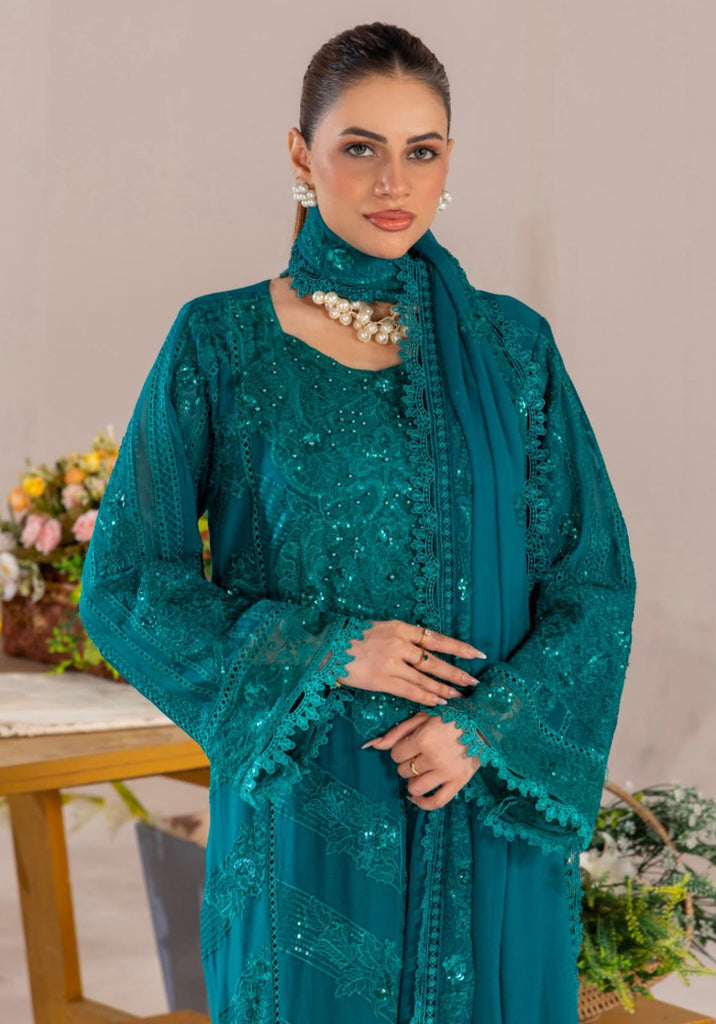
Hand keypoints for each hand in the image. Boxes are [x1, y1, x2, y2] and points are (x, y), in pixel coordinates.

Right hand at [337, 619, 485, 707]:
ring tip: (460, 696)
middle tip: (474, 682)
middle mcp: (399, 643)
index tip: (477, 653)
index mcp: (400, 627)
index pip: (437, 638)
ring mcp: (390, 662)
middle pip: (435, 661)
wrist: (328, 647)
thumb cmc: (353, 637)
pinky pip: (409, 691)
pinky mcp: (381, 679)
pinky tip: (439, 702)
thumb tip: (424, 649)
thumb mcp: (381, 628)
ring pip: (425, 679)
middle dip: (457, 673)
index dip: (459, 647)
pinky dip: (426, 697)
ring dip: (444, 689)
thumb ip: (402, 637)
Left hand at [362, 711, 481, 809]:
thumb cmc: (449, 717)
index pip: (396, 755)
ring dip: (413, 780)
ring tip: (420, 770)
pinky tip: (416, 797)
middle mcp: (434, 758)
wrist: (481, 722)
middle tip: (419, 754)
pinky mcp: (459, 782)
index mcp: (423, 739)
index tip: (410, 745)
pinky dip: (423, 803)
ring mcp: (446, 772)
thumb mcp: (421, 718)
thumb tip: (373, 745)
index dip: (400, 750)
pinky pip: (436, 802)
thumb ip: (397, 732)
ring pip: (416, 787)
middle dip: (407, 763)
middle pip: (404, 771)